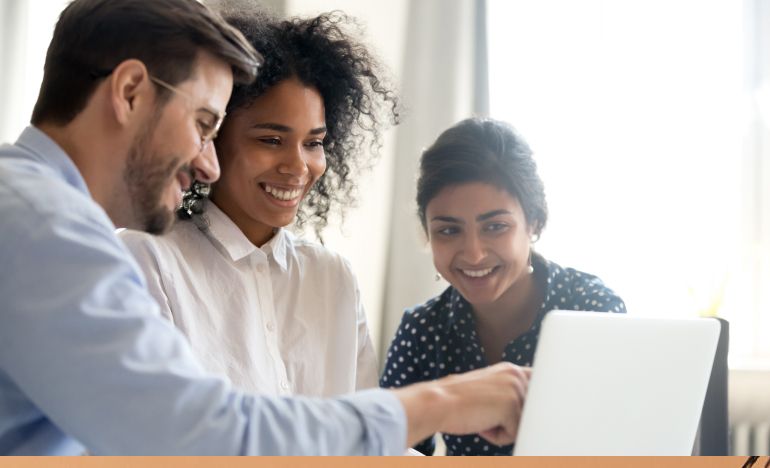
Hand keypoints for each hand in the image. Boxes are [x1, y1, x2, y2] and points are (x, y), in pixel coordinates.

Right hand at [392, 362, 530, 446]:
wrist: (436, 402)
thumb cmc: (456, 401)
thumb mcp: (487, 388)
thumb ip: (509, 391)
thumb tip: (533, 408)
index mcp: (511, 369)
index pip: (538, 385)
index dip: (533, 402)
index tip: (531, 410)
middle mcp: (516, 375)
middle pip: (532, 411)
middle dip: (513, 420)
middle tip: (488, 414)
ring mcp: (515, 390)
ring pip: (522, 425)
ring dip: (502, 428)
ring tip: (481, 418)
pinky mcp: (511, 407)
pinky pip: (513, 435)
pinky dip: (496, 437)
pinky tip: (480, 424)